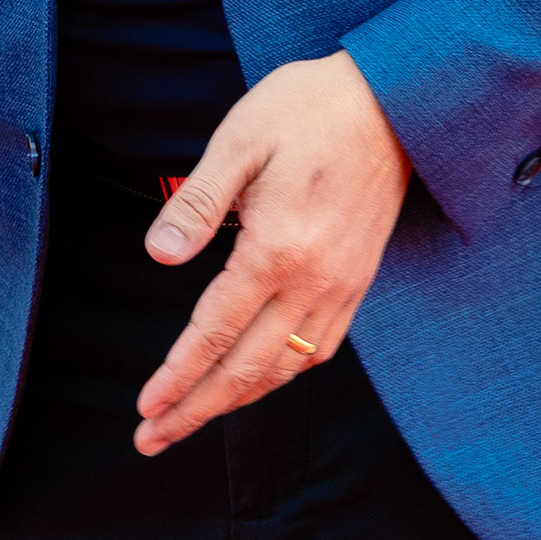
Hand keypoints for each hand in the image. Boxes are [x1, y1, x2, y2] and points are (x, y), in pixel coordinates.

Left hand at [132, 51, 411, 456]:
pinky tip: (257, 381)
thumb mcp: (240, 140)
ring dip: (237, 402)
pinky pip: (319, 349)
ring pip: (286, 369)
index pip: (216, 332)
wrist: (394, 101)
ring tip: (193, 420)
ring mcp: (342, 286)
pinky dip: (282, 377)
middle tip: (151, 439)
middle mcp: (314, 281)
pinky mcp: (359, 281)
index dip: (178, 375)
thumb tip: (158, 255)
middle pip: (248, 368)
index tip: (146, 409)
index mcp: (278, 248)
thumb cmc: (308, 109)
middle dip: (196, 409)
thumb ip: (198, 202)